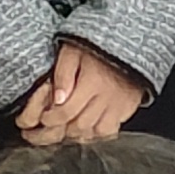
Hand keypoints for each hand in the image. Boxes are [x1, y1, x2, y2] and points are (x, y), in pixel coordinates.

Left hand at [16, 39, 149, 143]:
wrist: (129, 41)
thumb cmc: (98, 47)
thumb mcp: (72, 51)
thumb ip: (63, 74)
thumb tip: (58, 99)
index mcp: (92, 82)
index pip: (66, 112)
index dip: (51, 119)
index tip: (44, 117)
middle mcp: (108, 97)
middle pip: (80, 126)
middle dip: (63, 128)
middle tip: (54, 123)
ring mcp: (120, 105)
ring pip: (96, 132)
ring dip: (80, 132)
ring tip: (71, 124)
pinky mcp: (128, 108)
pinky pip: (112, 130)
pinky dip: (98, 131)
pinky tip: (90, 124)